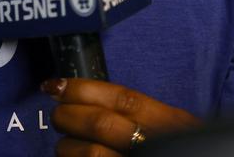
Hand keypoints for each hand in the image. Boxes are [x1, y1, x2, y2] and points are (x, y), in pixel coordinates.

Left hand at [41, 76, 201, 154]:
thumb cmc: (178, 147)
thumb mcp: (171, 128)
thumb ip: (140, 114)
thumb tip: (87, 97)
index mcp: (169, 123)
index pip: (121, 98)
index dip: (83, 88)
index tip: (56, 85)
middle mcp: (155, 144)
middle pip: (101, 124)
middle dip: (69, 115)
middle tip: (57, 114)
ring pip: (91, 154)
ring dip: (68, 147)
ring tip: (65, 144)